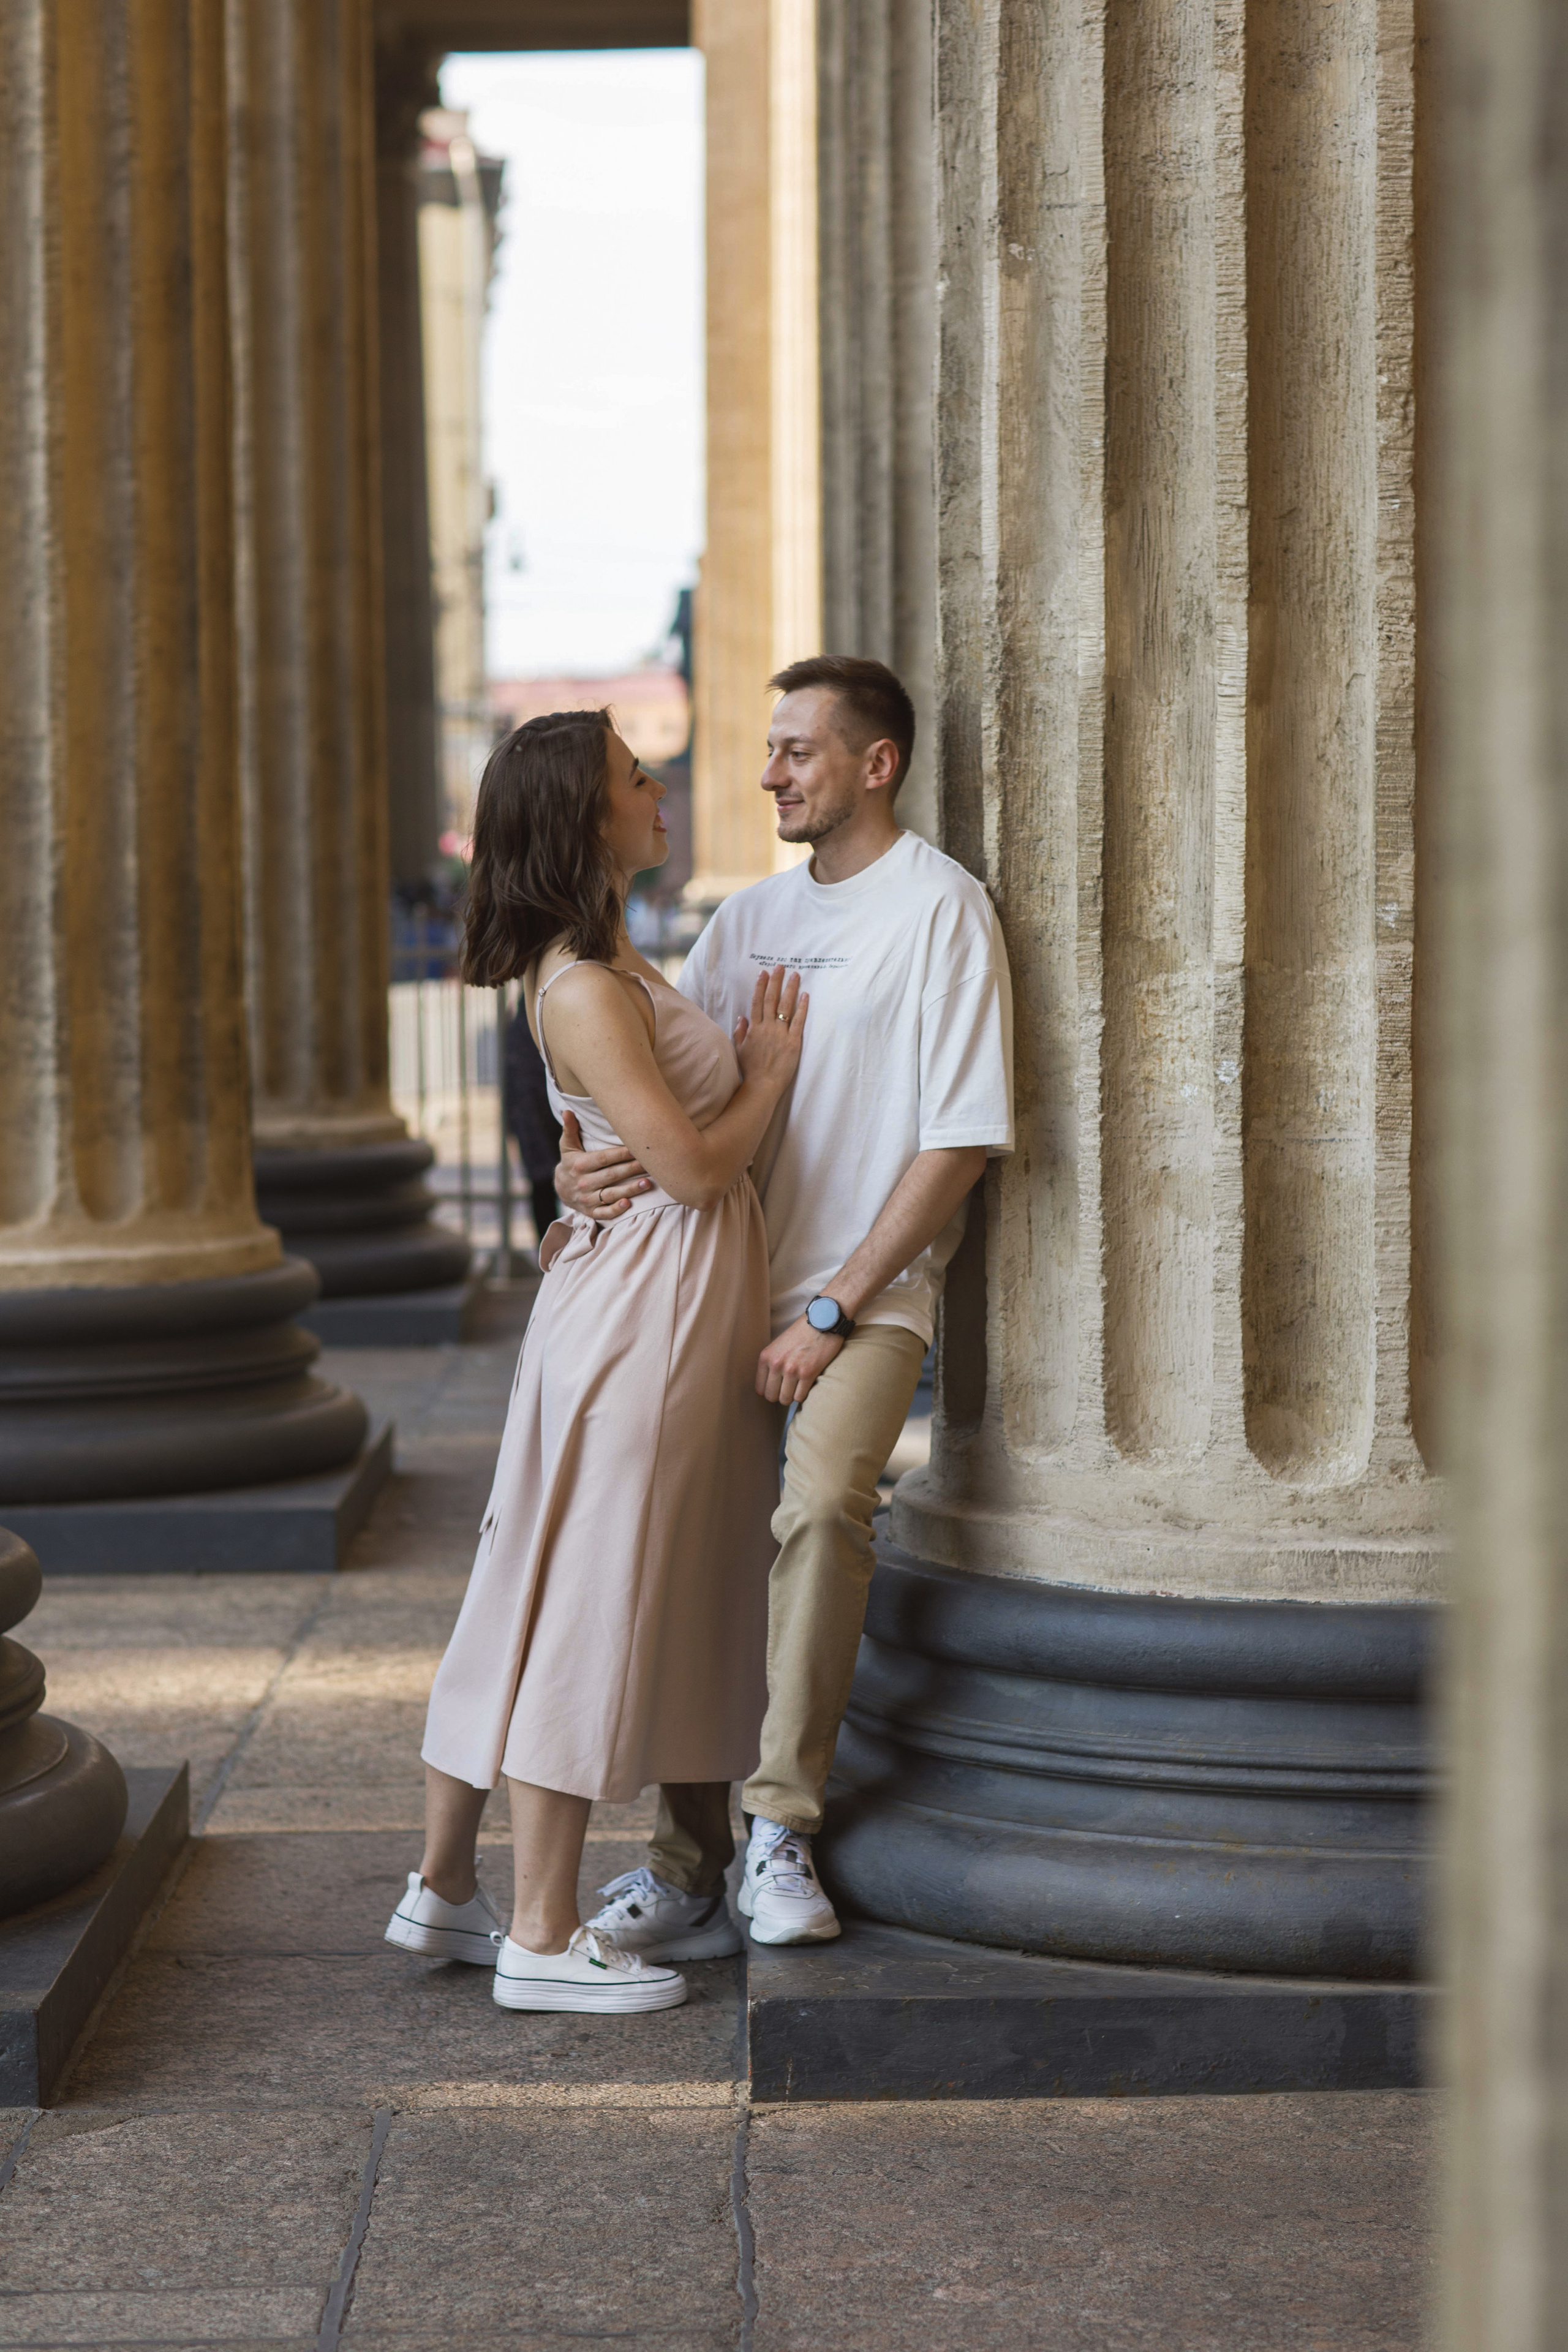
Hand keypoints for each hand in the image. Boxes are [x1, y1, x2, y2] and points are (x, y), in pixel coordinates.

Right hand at [554, 1109, 650, 1221]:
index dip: (620, 1154)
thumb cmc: (570, 1163)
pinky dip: (615, 1210)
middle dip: (631, 1169)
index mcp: (580, 1164)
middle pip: (611, 1175)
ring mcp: (587, 1199)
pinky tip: (628, 1204)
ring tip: (647, 1183)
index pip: (603, 1158)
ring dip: (629, 1190)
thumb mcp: (567, 1146)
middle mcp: (583, 1182)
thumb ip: (570, 1129)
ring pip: (611, 1194)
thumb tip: (567, 1111)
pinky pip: (604, 1213)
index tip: (636, 1148)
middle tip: (650, 1164)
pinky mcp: (591, 1212)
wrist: (561, 1189)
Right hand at [734, 966, 806, 1093]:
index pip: (757, 1001)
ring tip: (795, 975)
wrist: (762, 1085)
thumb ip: (740, 1032)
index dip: (760, 985)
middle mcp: (767, 1028)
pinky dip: (802, 1008)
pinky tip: (806, 995)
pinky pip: (798, 1021)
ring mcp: (780, 1034)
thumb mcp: (740, 1049)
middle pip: (771, 999)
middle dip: (776, 981)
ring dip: (790, 989)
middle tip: (780, 966)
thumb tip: (742, 1017)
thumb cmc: (751, 1070)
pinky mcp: (793, 1042)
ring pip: (785, 1006)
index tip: (764, 973)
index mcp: (754, 1028)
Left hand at [756, 1315, 843, 1406]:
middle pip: (771, 1397)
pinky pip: (800, 1397)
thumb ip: (772, 1362)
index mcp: (766, 1357)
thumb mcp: (778, 1345)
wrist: (822, 1321)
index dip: (769, 1391)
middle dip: (779, 1396)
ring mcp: (791, 1370)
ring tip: (797, 1387)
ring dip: (792, 1396)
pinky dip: (803, 1395)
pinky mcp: (808, 1373)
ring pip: (785, 1399)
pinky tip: (806, 1385)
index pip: (760, 1389)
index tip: (777, 1388)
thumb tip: (770, 1385)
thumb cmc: (801, 1333)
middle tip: (788, 1389)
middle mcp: (776, 1364)